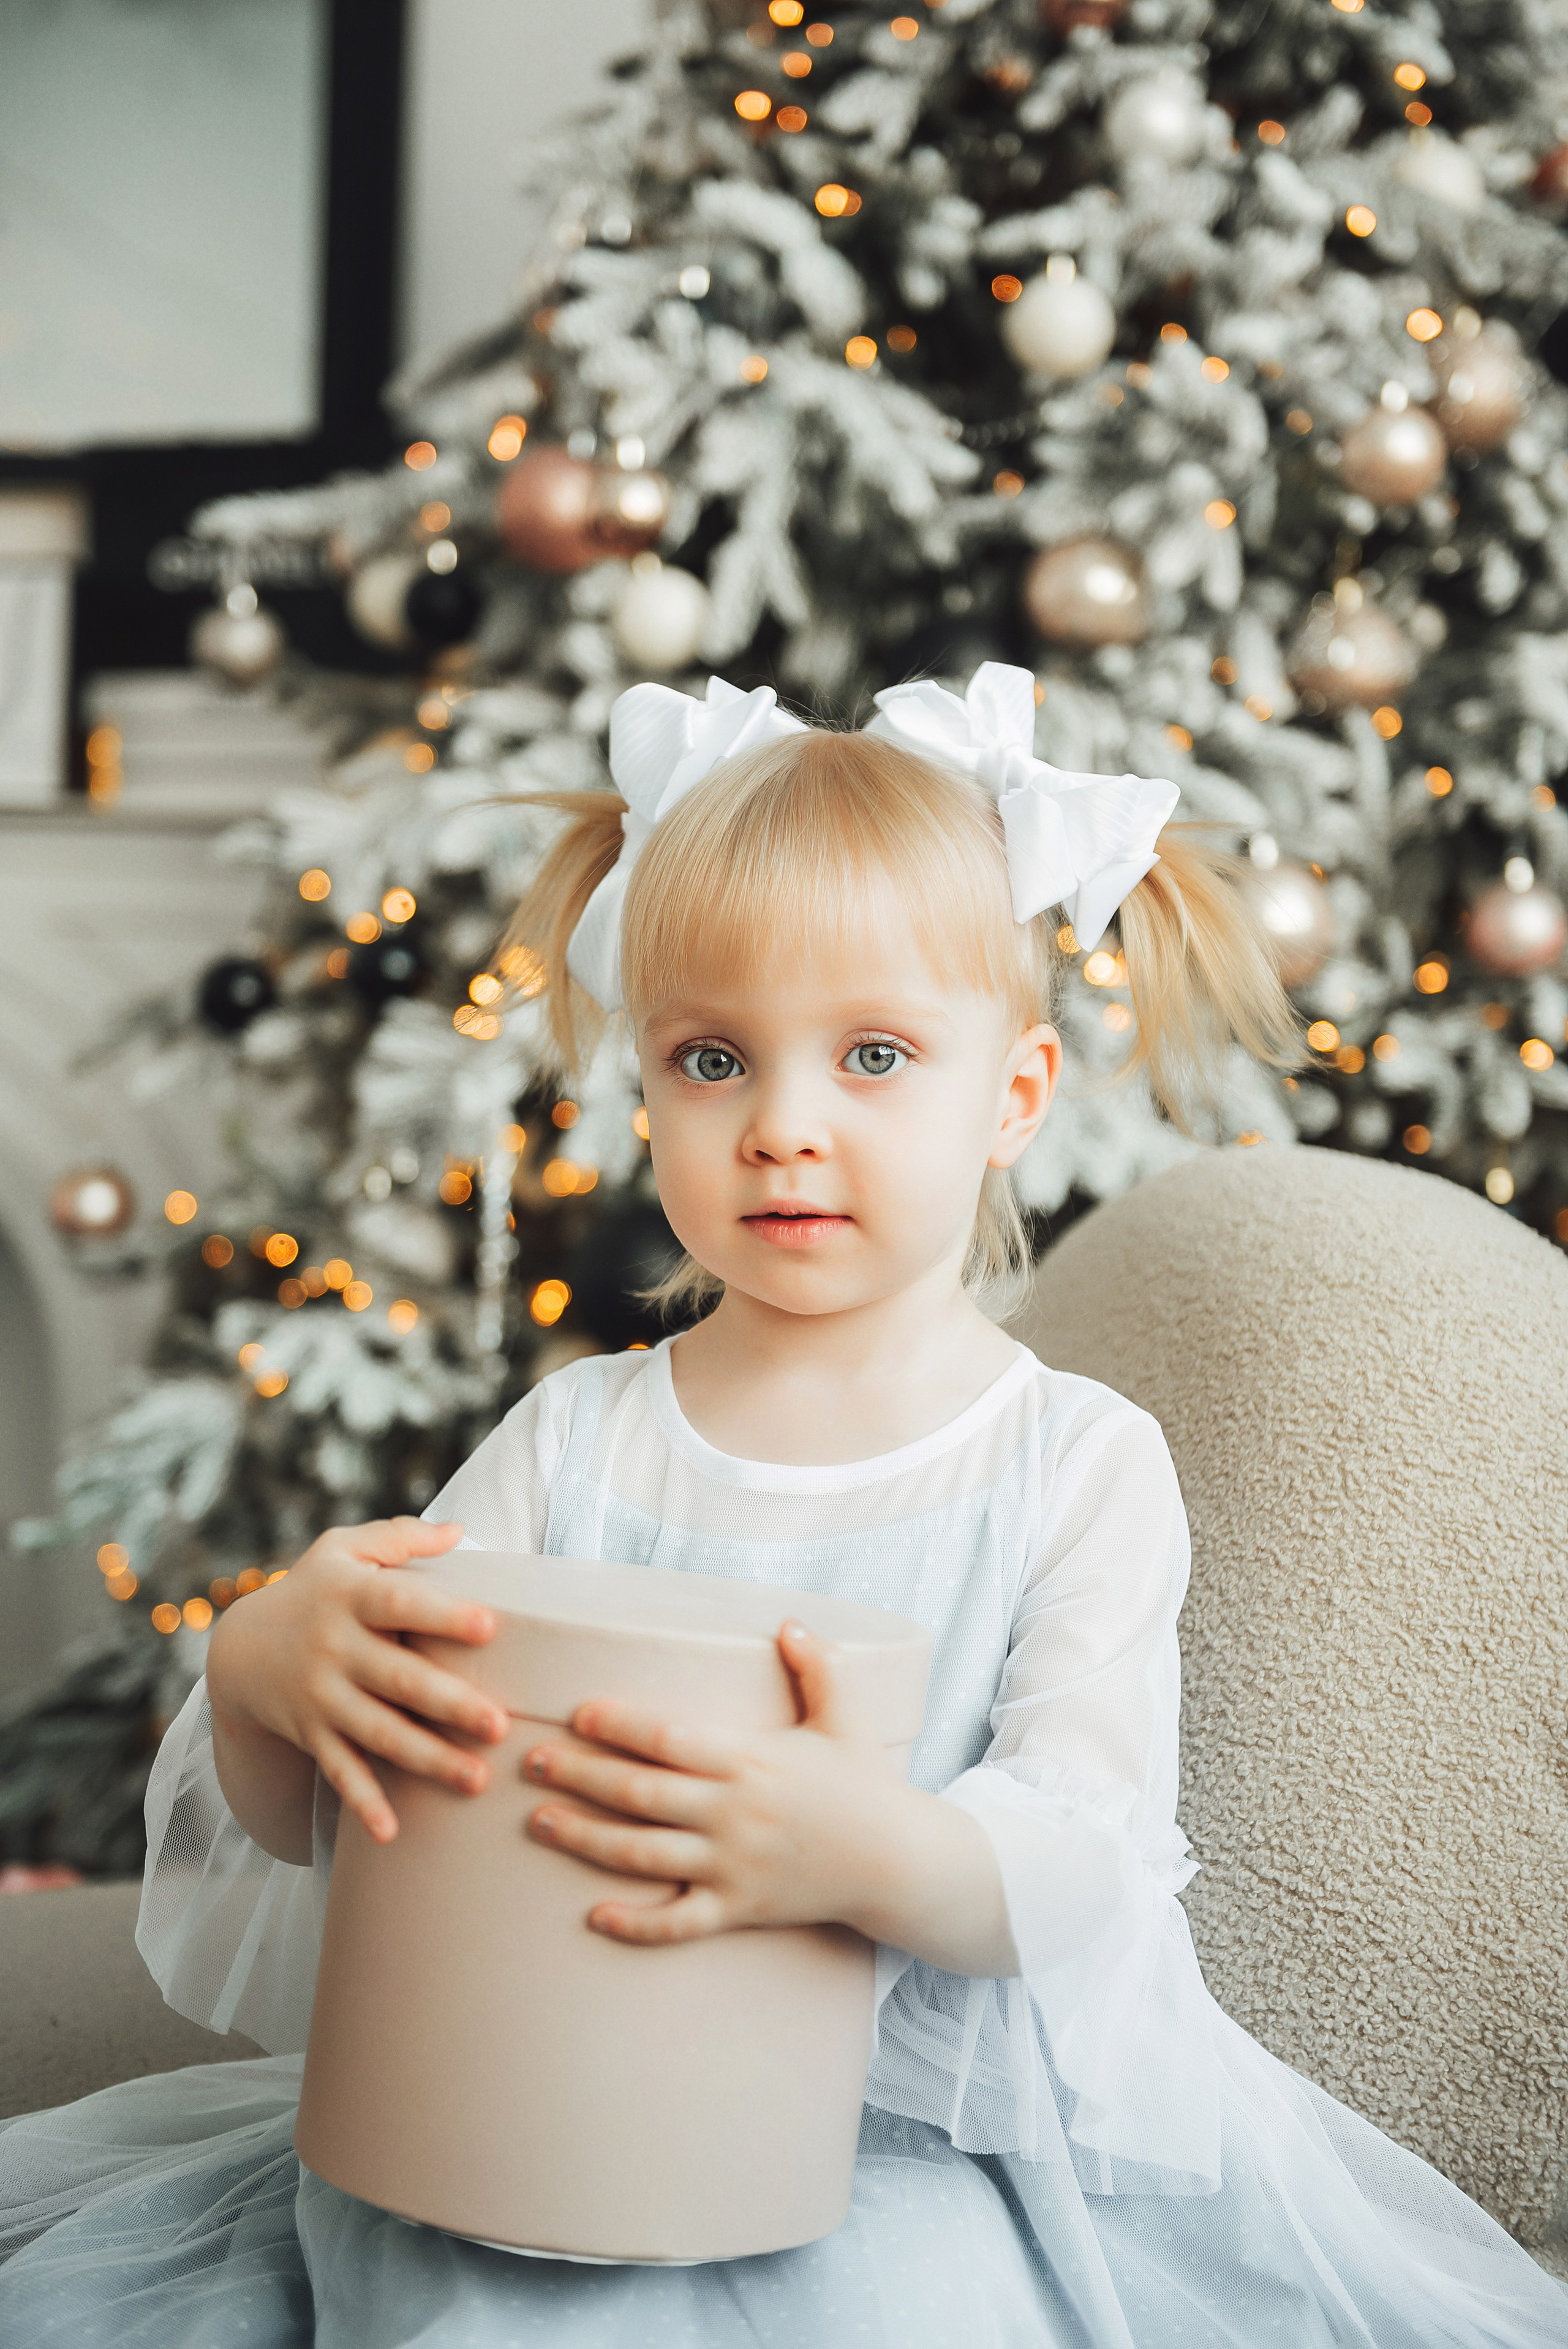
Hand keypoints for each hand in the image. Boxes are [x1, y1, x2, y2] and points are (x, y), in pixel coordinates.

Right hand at [204, 1517, 509, 1847]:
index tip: (490, 1626)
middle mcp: (335, 1649)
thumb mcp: (343, 1549)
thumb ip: (399, 1538)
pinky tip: (391, 1832)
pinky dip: (362, 1802)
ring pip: (378, 1733)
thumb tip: (459, 1530)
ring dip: (426, 1759)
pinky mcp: (312, 1734)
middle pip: (399, 1679)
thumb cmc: (314, 1590)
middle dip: (449, 1704)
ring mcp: (322, 1697)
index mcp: (351, 1597)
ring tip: (475, 1779)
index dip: (443, 1615)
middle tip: (499, 1725)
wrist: (240, 1649)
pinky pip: (339, 1772)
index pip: (401, 1603)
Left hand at [521, 1620, 909, 1945]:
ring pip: (643, 1856)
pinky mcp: (739, 1911)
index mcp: (752, 1761)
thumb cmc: (867, 1784)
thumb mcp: (848, 1716)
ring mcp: (733, 1867)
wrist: (900, 1864)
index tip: (577, 1712)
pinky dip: (635, 1923)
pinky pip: (678, 1923)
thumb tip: (788, 1622)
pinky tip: (594, 1916)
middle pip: (641, 1795)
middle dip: (581, 1777)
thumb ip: (818, 1665)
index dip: (621, 1725)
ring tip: (538, 1822)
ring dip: (585, 1839)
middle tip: (532, 1762)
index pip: (670, 1738)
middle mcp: (734, 1815)